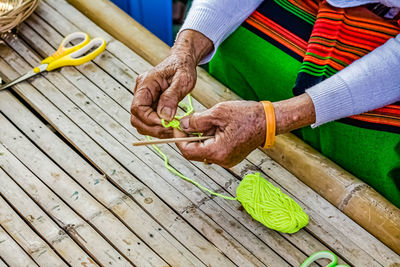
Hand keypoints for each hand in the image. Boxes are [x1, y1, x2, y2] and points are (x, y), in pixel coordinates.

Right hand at [131, 30, 212, 137]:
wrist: (182, 62)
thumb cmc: (182, 67)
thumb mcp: (182, 80)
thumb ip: (172, 97)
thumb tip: (164, 116)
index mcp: (146, 83)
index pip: (138, 108)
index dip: (150, 120)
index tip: (167, 124)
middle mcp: (141, 92)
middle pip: (137, 118)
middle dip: (153, 128)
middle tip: (172, 131)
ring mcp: (144, 99)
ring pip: (141, 123)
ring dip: (156, 130)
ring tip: (173, 130)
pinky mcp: (150, 105)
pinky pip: (149, 121)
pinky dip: (159, 127)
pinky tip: (171, 126)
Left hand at [175, 94, 315, 167]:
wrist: (268, 121)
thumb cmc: (246, 115)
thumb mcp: (218, 113)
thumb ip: (197, 121)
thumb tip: (182, 124)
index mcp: (217, 151)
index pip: (188, 151)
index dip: (178, 139)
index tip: (175, 127)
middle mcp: (222, 160)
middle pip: (195, 152)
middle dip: (189, 137)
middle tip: (189, 121)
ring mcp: (227, 160)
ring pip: (204, 151)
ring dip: (200, 137)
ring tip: (209, 121)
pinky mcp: (231, 157)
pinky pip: (214, 150)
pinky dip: (209, 139)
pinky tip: (217, 127)